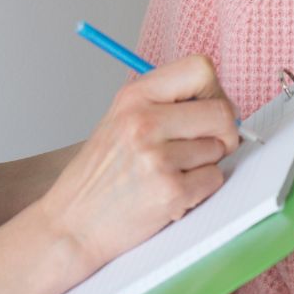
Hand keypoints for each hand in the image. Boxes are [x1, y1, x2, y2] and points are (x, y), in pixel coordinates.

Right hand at [33, 54, 240, 272]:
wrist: (72, 225)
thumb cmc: (99, 175)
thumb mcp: (120, 119)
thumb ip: (164, 103)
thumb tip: (219, 102)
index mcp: (134, 97)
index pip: (201, 69)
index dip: (214, 90)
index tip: (206, 108)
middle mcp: (144, 122)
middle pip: (221, 111)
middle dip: (221, 131)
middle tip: (201, 145)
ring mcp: (157, 158)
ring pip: (221, 147)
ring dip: (206, 162)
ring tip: (172, 171)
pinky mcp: (170, 192)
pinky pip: (215, 178)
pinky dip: (201, 188)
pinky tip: (172, 190)